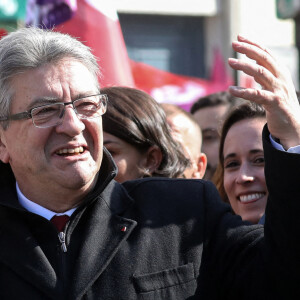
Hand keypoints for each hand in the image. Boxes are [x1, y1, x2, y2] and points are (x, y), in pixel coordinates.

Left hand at [228, 35, 299, 149]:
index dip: (253, 44)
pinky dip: (243, 92)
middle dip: (248, 49)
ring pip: (260, 73)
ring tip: (230, 61)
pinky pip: (256, 95)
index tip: (240, 37)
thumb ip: (263, 77)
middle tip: (234, 43)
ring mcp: (278, 90)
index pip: (266, 53)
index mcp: (280, 72)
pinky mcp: (274, 103)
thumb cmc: (280, 105)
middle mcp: (281, 78)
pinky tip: (231, 90)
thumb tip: (251, 68)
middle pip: (264, 59)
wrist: (293, 125)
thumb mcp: (273, 87)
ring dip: (244, 66)